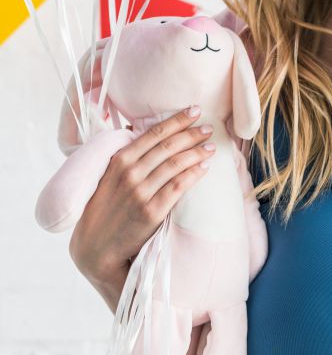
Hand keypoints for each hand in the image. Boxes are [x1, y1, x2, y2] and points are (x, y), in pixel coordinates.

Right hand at [69, 106, 215, 306]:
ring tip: (211, 146)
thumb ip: (127, 158)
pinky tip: (205, 167)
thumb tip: (146, 135)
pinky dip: (193, 174)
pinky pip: (178, 187)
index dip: (175, 120)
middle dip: (191, 134)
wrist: (96, 244)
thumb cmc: (105, 207)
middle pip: (167, 146)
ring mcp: (141, 192)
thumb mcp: (109, 176)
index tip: (194, 110)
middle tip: (208, 127)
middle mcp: (129, 173)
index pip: (152, 134)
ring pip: (175, 165)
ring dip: (196, 152)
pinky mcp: (152, 211)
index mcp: (118, 160)